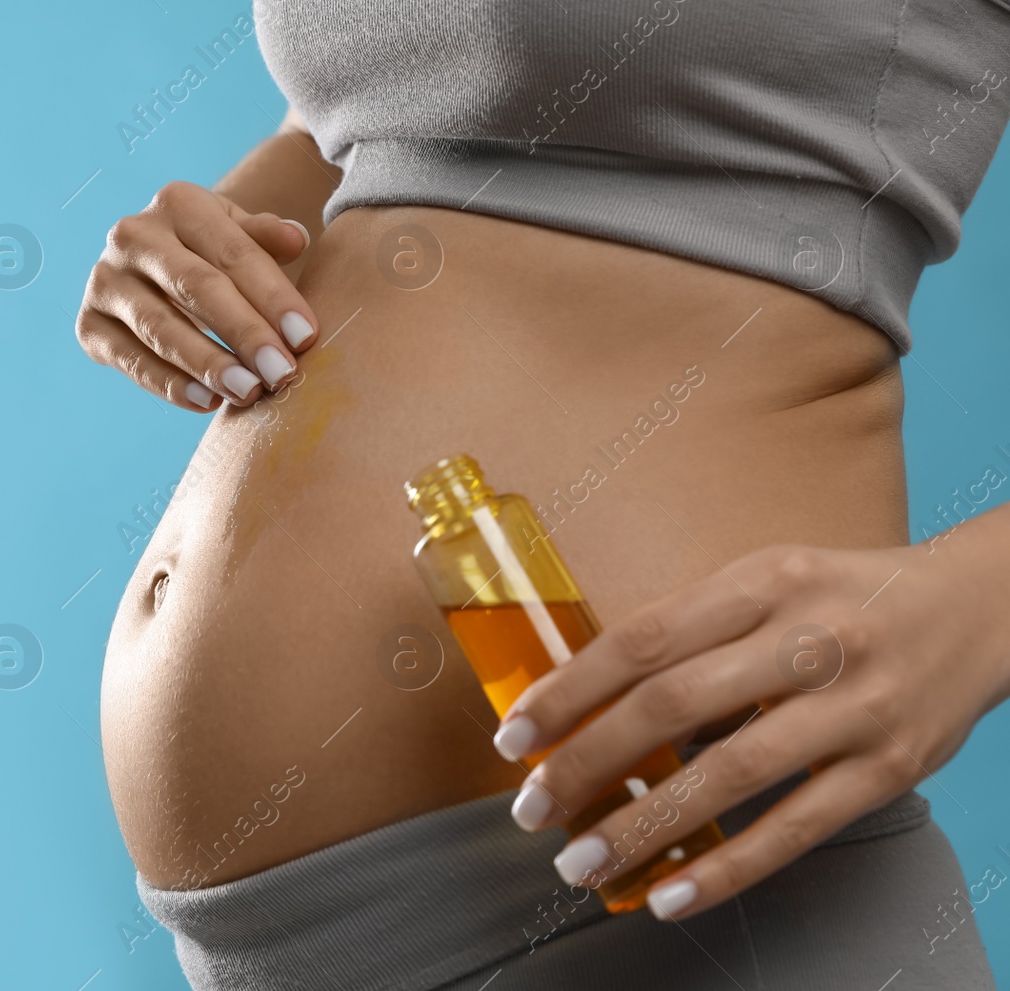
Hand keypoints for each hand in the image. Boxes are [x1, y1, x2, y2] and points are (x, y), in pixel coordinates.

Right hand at [76, 181, 317, 411]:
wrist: (152, 272)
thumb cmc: (211, 255)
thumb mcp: (238, 236)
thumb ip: (266, 237)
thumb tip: (296, 238)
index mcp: (178, 203)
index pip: (233, 252)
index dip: (273, 296)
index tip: (306, 336)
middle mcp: (132, 235)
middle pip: (196, 287)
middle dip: (244, 333)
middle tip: (281, 372)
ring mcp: (105, 281)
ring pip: (160, 327)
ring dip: (208, 364)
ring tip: (248, 391)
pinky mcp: (89, 326)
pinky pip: (132, 361)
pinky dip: (170, 385)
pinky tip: (208, 402)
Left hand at [490, 540, 1009, 919]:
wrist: (981, 608)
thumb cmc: (841, 599)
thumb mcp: (766, 583)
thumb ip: (691, 631)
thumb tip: (591, 700)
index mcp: (762, 581)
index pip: (643, 639)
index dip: (569, 691)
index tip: (513, 735)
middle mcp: (808, 639)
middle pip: (672, 706)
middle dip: (587, 763)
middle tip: (532, 809)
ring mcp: (853, 707)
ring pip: (729, 775)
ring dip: (643, 826)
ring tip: (581, 860)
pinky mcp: (889, 767)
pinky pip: (796, 828)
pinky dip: (727, 867)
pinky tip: (670, 894)